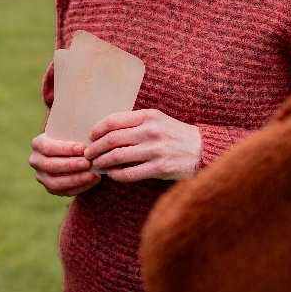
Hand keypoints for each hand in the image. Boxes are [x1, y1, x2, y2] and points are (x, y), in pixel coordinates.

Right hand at [29, 133, 99, 196]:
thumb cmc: (72, 137)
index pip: (48, 148)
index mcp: (37, 144)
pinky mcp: (51, 189)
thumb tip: (71, 114)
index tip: (82, 148)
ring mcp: (41, 177)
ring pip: (55, 182)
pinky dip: (80, 187)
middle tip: (88, 162)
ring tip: (92, 174)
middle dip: (71, 165)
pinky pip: (64, 192)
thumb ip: (71, 126)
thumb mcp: (68, 129)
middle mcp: (35, 161)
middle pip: (50, 166)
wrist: (69, 152)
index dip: (64, 149)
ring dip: (75, 179)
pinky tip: (93, 180)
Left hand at [84, 109, 201, 182]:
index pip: (114, 121)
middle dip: (95, 148)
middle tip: (88, 154)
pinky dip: (117, 175)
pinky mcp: (160, 167)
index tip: (91, 136)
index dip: (97, 129)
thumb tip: (107, 130)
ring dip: (103, 162)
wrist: (202, 149)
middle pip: (112, 139)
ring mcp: (155, 149)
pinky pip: (130, 173)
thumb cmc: (175, 135)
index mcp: (148, 116)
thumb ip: (136, 122)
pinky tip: (112, 175)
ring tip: (97, 165)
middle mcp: (151, 131)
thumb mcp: (158, 120)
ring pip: (118, 156)